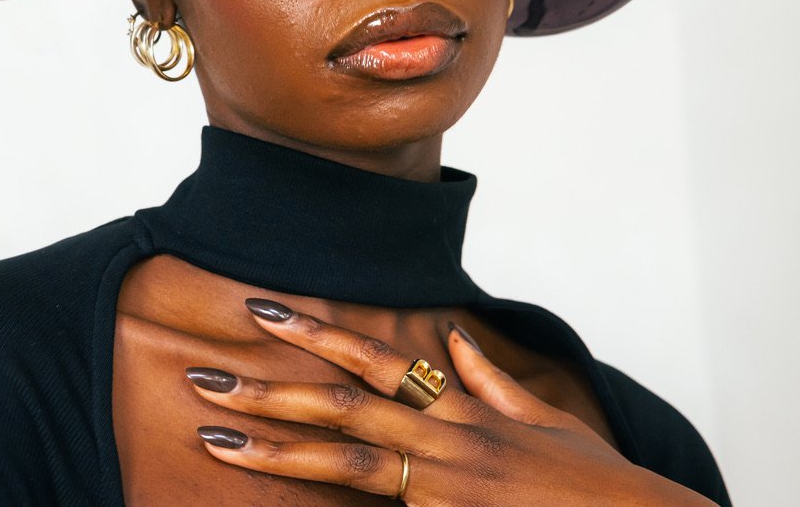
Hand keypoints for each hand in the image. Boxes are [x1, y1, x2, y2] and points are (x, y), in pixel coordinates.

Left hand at [184, 298, 712, 504]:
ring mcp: (445, 489)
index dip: (316, 333)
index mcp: (462, 412)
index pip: (376, 359)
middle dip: (269, 389)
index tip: (262, 311)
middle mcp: (446, 442)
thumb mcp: (543, 424)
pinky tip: (276, 493)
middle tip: (204, 376)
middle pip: (342, 406)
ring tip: (215, 436)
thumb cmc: (595, 483)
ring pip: (345, 462)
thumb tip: (451, 339)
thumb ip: (490, 382)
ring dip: (275, 449)